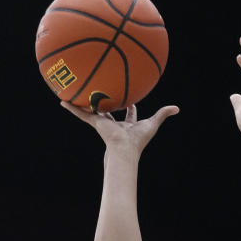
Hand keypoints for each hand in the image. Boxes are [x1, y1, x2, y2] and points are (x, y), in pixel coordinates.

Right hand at [61, 99, 178, 155]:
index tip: (130, 97)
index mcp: (126, 125)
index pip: (128, 113)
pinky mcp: (94, 122)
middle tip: (102, 91)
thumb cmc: (138, 141)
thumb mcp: (153, 123)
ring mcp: (103, 122)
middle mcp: (113, 123)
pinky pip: (81, 113)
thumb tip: (177, 108)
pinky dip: (72, 108)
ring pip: (92, 109)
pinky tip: (62, 101)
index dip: (130, 105)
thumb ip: (163, 114)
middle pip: (109, 109)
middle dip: (106, 102)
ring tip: (75, 93)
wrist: (125, 149)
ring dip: (84, 102)